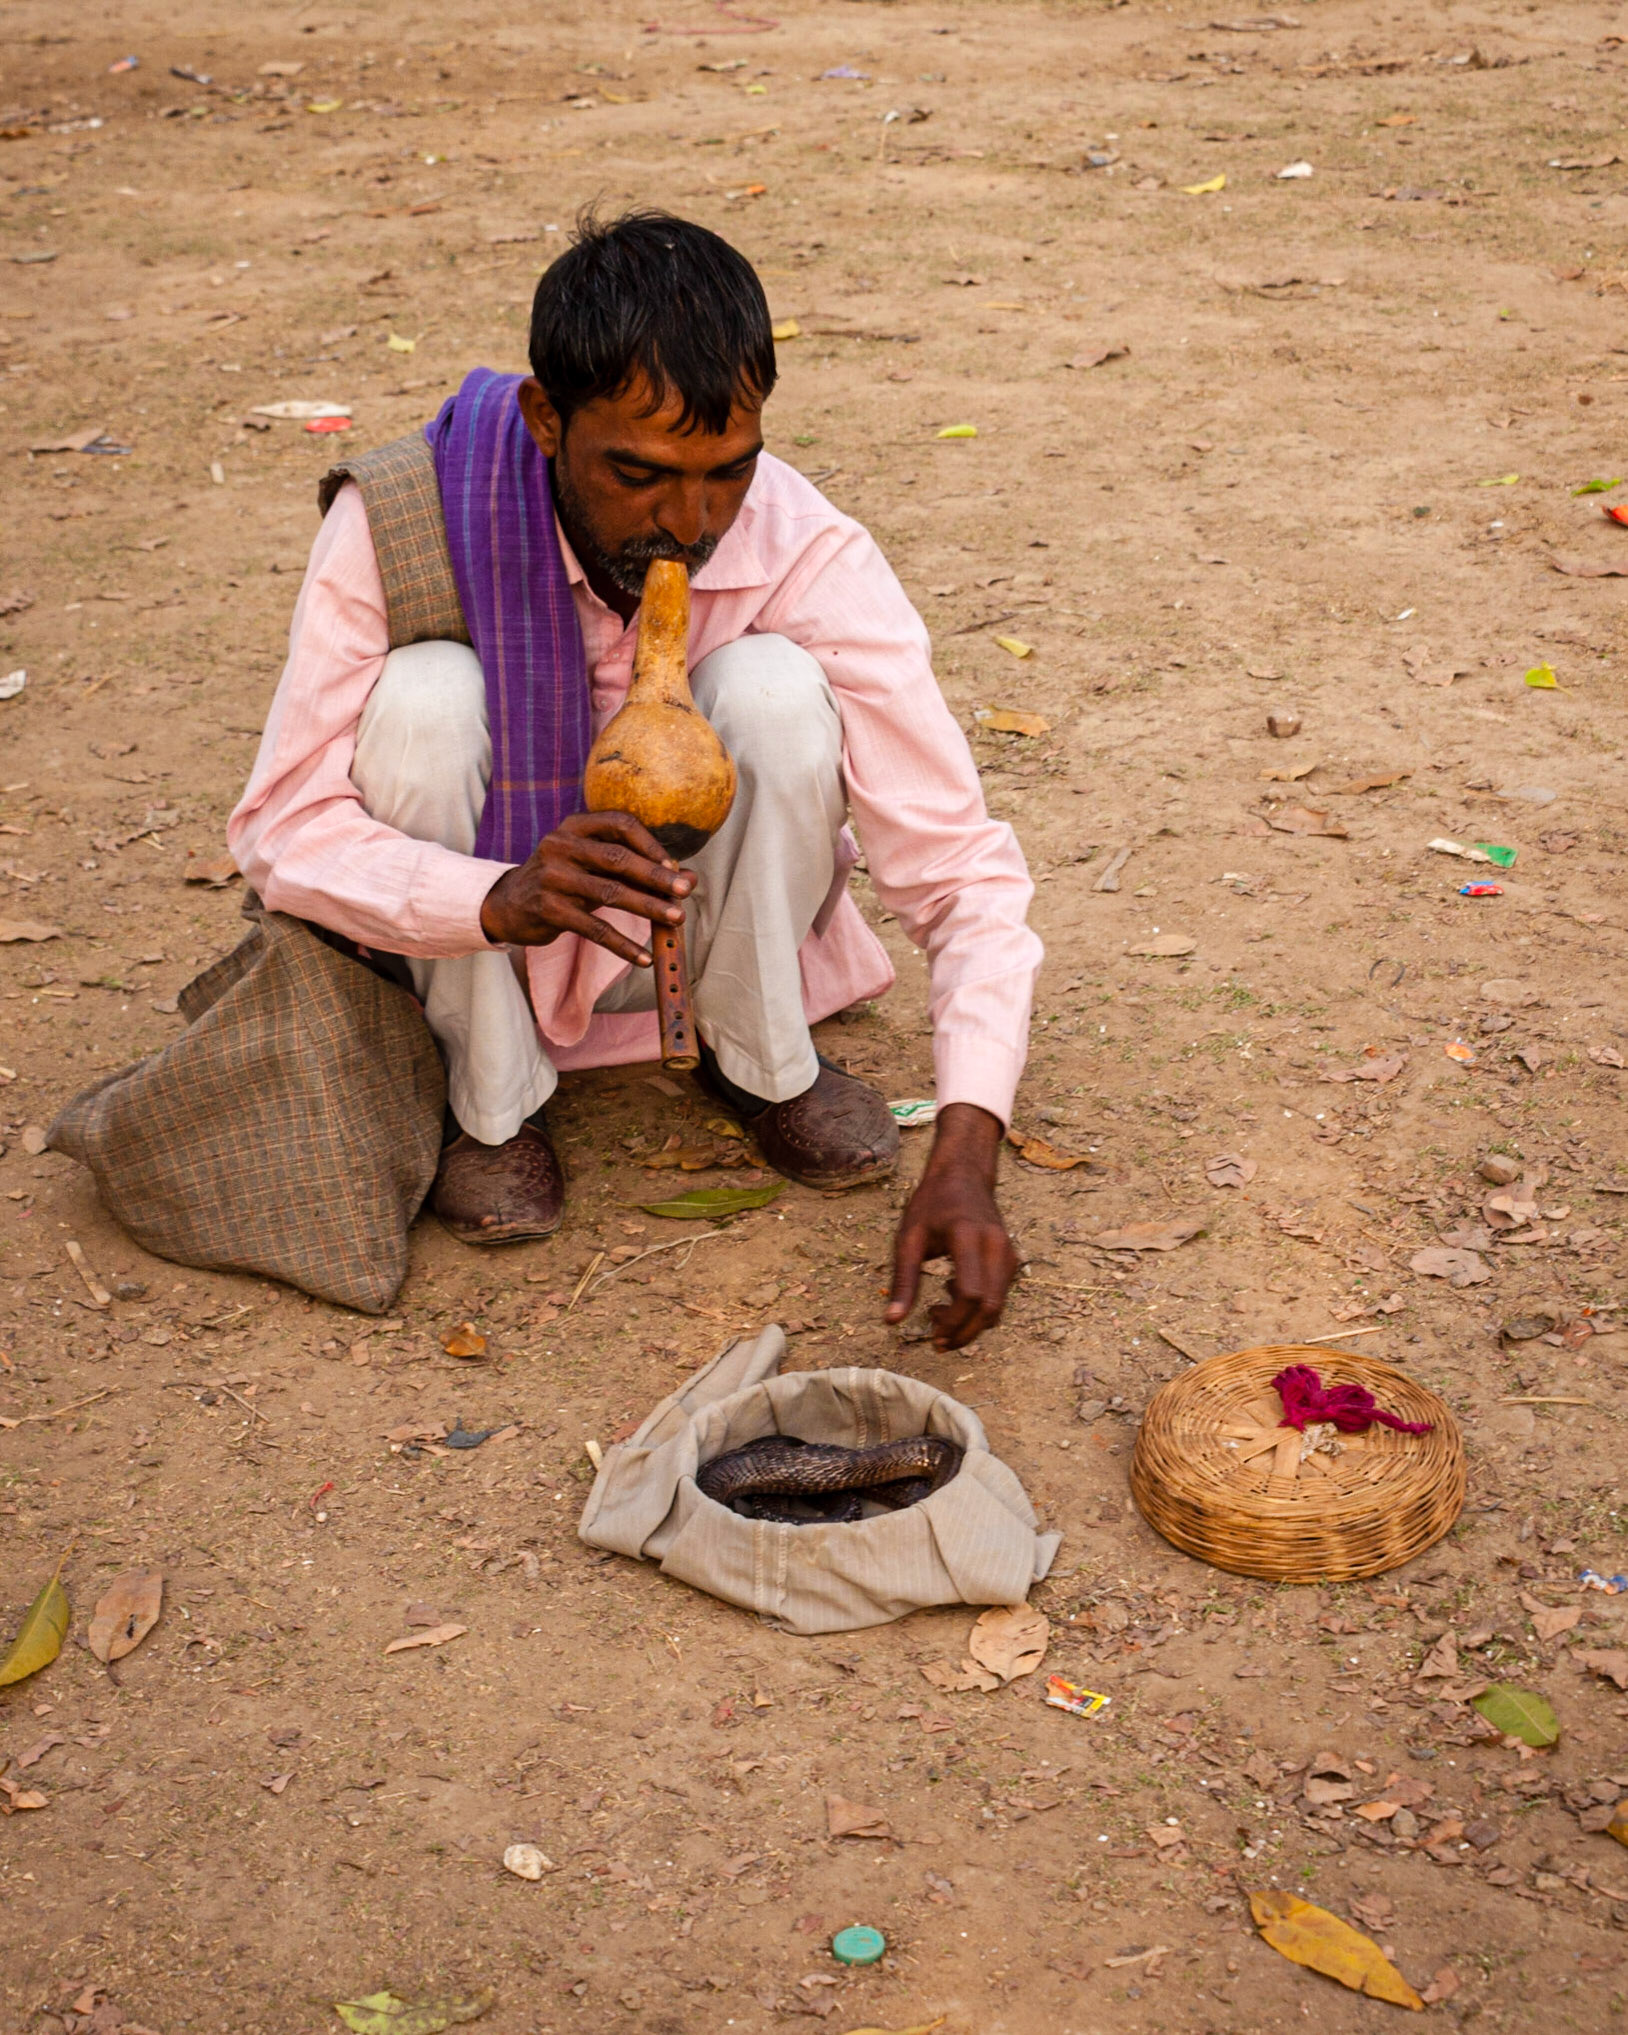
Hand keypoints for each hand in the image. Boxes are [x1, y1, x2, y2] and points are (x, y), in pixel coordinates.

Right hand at [478, 810, 693, 963]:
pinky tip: (643, 957)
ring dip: (648, 907)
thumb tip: (690, 879)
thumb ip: (639, 869)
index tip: (673, 866)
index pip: (620, 824)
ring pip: (610, 892)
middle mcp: (560, 846)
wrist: (509, 904)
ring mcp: (552, 877)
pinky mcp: (548, 910)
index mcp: (575, 827)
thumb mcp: (595, 867)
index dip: (650, 844)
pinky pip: (594, 929)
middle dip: (655, 876)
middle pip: (618, 858)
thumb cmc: (564, 880)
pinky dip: (623, 944)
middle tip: (683, 892)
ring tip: (675, 920)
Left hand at [885, 1103, 1016, 1350]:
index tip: (932, 1336)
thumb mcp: (908, 1238)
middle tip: (938, 1343)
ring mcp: (1008, 1253)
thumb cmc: (931, 1204)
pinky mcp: (1011, 1259)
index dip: (954, 1322)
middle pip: (990, 1307)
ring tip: (938, 1315)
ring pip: (998, 1306)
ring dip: (972, 1324)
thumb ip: (903, 1281)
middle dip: (965, 1333)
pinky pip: (1000, 1296)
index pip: (970, 1293)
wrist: (963, 1175)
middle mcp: (996, 1246)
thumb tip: (891, 1322)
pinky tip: (951, 1296)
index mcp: (968, 1237)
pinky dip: (979, 1309)